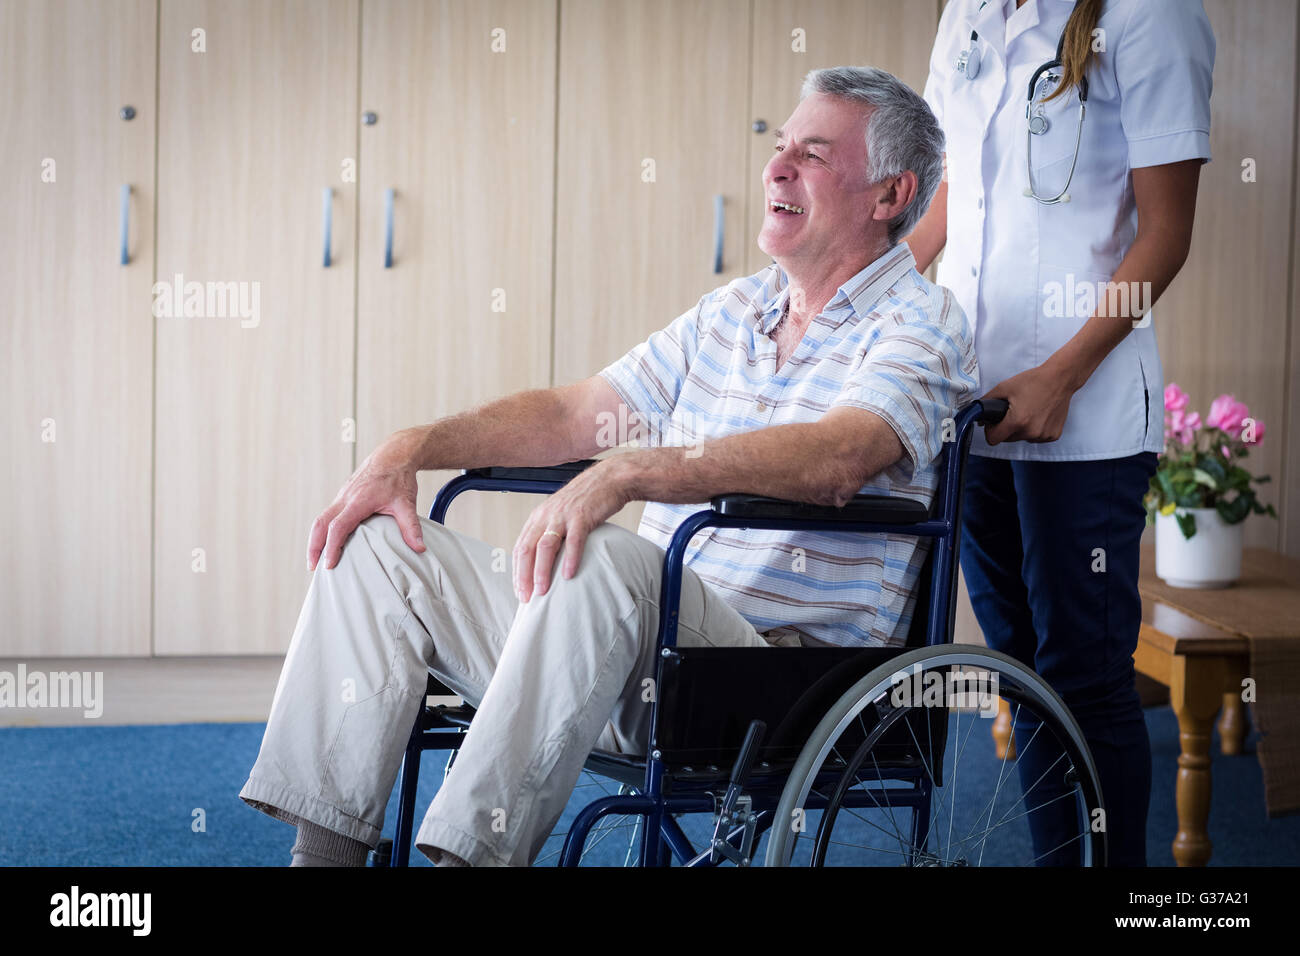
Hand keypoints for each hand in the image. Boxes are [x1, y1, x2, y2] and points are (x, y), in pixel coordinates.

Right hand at [308, 429, 425, 570]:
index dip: (331, 547)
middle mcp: (345, 498)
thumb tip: (419, 548)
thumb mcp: (406, 503)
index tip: (329, 564)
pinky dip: (323, 529)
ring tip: (317, 558)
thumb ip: (411, 526)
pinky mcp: (344, 495)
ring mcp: (342, 496)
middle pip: (320, 524)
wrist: (394, 455)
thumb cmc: (398, 477)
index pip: (337, 527)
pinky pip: (328, 514)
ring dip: (316, 538)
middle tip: (312, 567)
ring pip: (321, 518)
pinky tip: (329, 541)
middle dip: (313, 546)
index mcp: (358, 501)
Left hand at [513, 459, 631, 602]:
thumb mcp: (561, 515)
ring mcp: (563, 516)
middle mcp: (546, 516)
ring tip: (542, 591)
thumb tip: (547, 562)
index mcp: (538, 517)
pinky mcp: (582, 516)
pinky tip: (569, 575)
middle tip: (526, 598)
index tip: (520, 591)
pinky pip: (573, 541)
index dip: (517, 572)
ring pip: (545, 547)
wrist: (609, 479)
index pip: (520, 548)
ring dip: (542, 571)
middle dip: (524, 576)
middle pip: (527, 549)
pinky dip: (570, 559)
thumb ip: (551, 533)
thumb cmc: (587, 500)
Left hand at [981, 363, 1076, 445]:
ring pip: (1022, 438)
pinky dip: (1034, 429)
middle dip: (1006, 428)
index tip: (993, 423)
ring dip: (1021, 429)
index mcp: (1017, 421)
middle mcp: (1031, 432)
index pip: (993, 440)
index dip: (990, 431)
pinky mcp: (1053, 435)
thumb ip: (987, 401)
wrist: (1060, 379)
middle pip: (1007, 439)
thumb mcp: (1004, 387)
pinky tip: (1038, 415)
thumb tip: (977, 412)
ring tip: (1027, 411)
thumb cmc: (1034, 381)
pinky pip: (1036, 438)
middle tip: (1012, 412)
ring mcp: (1043, 435)